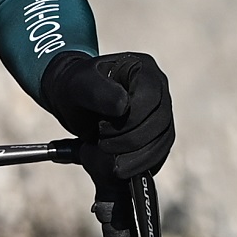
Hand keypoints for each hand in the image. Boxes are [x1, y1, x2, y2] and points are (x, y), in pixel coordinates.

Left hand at [38, 50, 174, 180]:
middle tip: (102, 142)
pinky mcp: (159, 132)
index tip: (101, 126)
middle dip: (128, 139)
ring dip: (135, 156)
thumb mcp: (78, 85)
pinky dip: (140, 164)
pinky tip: (121, 167)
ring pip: (162, 141)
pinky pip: (159, 153)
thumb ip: (98, 93)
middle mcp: (159, 89)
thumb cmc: (76, 87)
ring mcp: (162, 111)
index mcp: (143, 69)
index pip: (150, 98)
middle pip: (159, 122)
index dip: (128, 119)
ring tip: (108, 154)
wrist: (74, 101)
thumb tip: (123, 106)